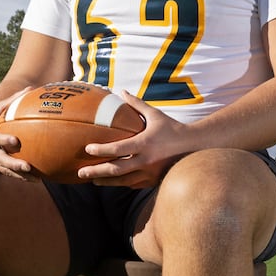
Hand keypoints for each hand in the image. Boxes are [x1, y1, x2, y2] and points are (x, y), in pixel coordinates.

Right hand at [0, 93, 36, 178]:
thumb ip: (12, 101)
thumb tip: (30, 89)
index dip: (3, 140)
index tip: (15, 141)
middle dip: (12, 164)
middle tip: (27, 166)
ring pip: (5, 171)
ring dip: (20, 175)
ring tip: (36, 178)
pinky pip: (10, 175)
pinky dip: (22, 178)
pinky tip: (37, 179)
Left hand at [75, 89, 191, 187]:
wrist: (195, 147)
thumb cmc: (172, 128)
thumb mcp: (154, 114)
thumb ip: (136, 104)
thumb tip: (120, 91)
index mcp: (145, 143)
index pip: (118, 149)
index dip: (101, 150)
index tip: (87, 149)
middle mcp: (146, 160)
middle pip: (116, 170)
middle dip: (96, 172)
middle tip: (81, 173)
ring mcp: (150, 173)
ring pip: (123, 181)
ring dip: (106, 181)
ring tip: (92, 181)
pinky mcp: (153, 181)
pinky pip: (133, 184)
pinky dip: (121, 183)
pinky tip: (111, 182)